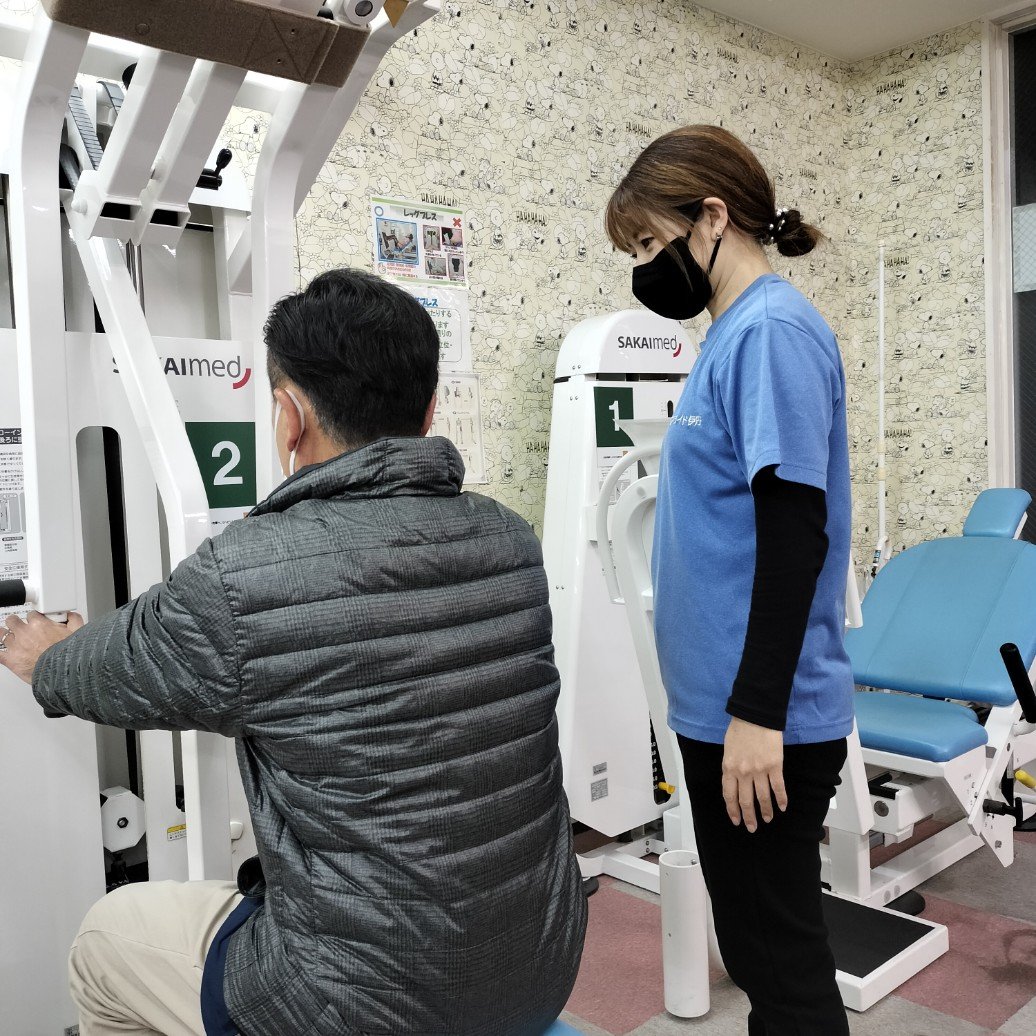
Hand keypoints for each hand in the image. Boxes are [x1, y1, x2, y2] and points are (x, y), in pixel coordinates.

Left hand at [0, 611, 83, 684]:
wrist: (61, 673)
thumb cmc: (68, 655)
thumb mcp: (78, 632)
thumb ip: (74, 619)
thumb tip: (70, 615)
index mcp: (40, 624)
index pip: (32, 614)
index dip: (35, 618)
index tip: (37, 622)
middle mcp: (25, 633)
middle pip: (12, 620)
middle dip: (16, 623)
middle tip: (21, 627)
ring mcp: (15, 646)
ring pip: (2, 634)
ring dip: (5, 635)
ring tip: (9, 637)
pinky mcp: (10, 660)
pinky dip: (0, 652)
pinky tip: (2, 651)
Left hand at [722, 717, 787, 832]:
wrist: (755, 716)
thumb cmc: (739, 729)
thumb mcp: (728, 749)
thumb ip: (731, 766)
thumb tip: (734, 780)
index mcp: (729, 768)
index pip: (729, 796)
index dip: (733, 810)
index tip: (736, 821)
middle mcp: (743, 773)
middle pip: (746, 801)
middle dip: (749, 817)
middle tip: (752, 827)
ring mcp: (759, 770)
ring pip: (763, 798)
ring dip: (766, 811)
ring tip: (768, 819)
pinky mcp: (775, 766)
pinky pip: (778, 787)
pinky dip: (781, 799)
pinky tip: (783, 807)